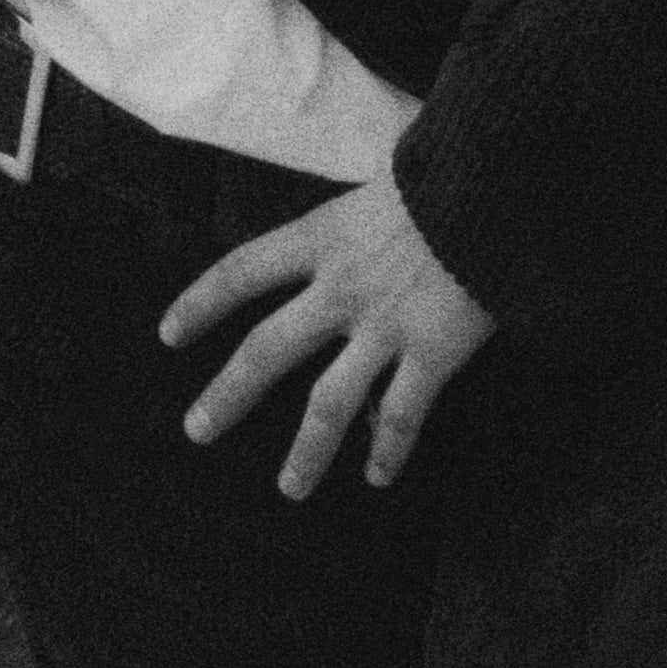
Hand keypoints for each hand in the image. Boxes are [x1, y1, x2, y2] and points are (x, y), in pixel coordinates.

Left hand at [155, 168, 496, 499]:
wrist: (497, 191)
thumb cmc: (441, 179)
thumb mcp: (375, 188)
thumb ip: (351, 225)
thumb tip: (348, 241)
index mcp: (318, 238)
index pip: (239, 272)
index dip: (200, 303)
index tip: (168, 334)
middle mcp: (339, 288)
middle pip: (268, 350)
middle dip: (229, 395)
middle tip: (196, 430)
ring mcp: (384, 326)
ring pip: (329, 402)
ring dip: (306, 450)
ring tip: (289, 488)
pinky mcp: (433, 353)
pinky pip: (402, 414)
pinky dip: (388, 449)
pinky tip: (377, 477)